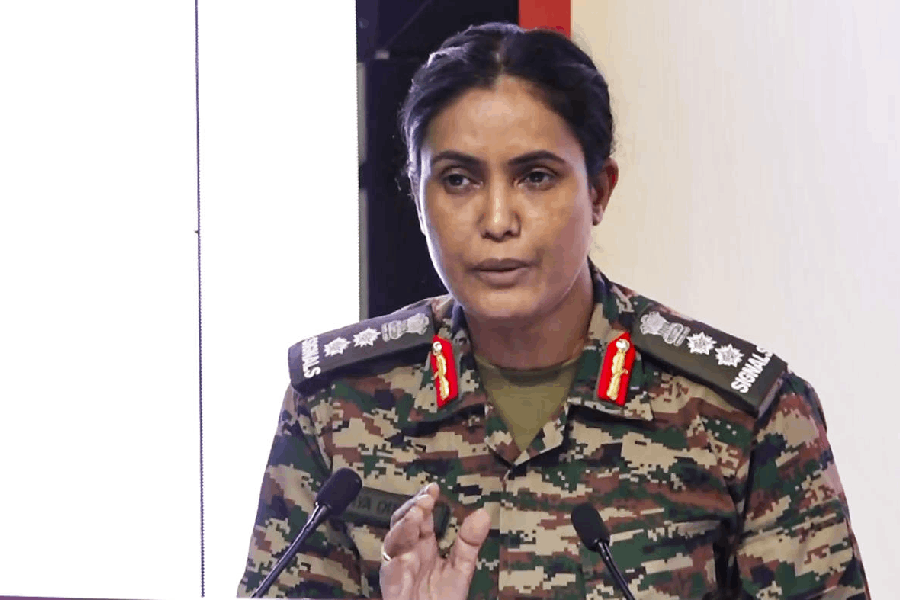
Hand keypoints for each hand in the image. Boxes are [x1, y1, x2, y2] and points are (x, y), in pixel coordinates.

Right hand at [379, 483, 489, 599]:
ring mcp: (398, 566)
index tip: (434, 488)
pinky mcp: (392, 582)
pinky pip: (388, 564)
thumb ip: (469, 542)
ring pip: (393, 537)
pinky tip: (408, 538)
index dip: (425, 500)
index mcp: (423, 546)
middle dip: (412, 507)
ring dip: (405, 523)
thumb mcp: (461, 569)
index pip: (421, 516)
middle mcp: (408, 552)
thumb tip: (482, 514)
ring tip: (419, 512)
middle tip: (426, 498)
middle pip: (402, 521)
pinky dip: (396, 549)